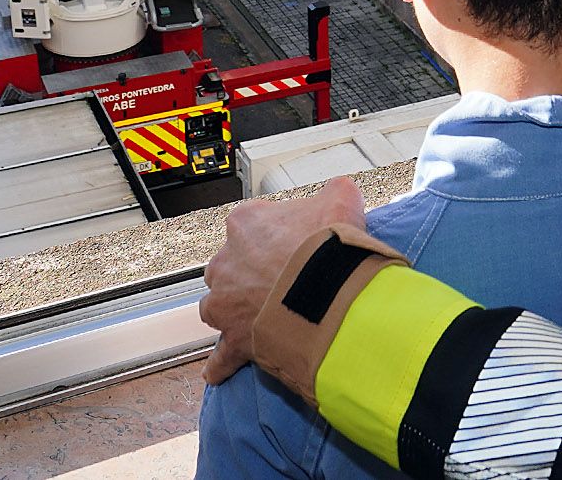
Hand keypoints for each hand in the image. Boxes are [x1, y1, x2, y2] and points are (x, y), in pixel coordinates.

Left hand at [202, 176, 369, 381]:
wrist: (328, 294)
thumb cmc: (330, 247)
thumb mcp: (341, 200)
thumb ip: (335, 192)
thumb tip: (340, 192)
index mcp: (246, 223)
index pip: (253, 223)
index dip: (278, 235)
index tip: (296, 244)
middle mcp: (226, 260)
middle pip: (232, 264)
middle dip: (252, 272)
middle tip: (284, 281)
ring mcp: (225, 301)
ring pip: (220, 304)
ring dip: (235, 309)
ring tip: (262, 315)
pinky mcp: (233, 338)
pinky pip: (221, 354)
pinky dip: (222, 363)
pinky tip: (222, 370)